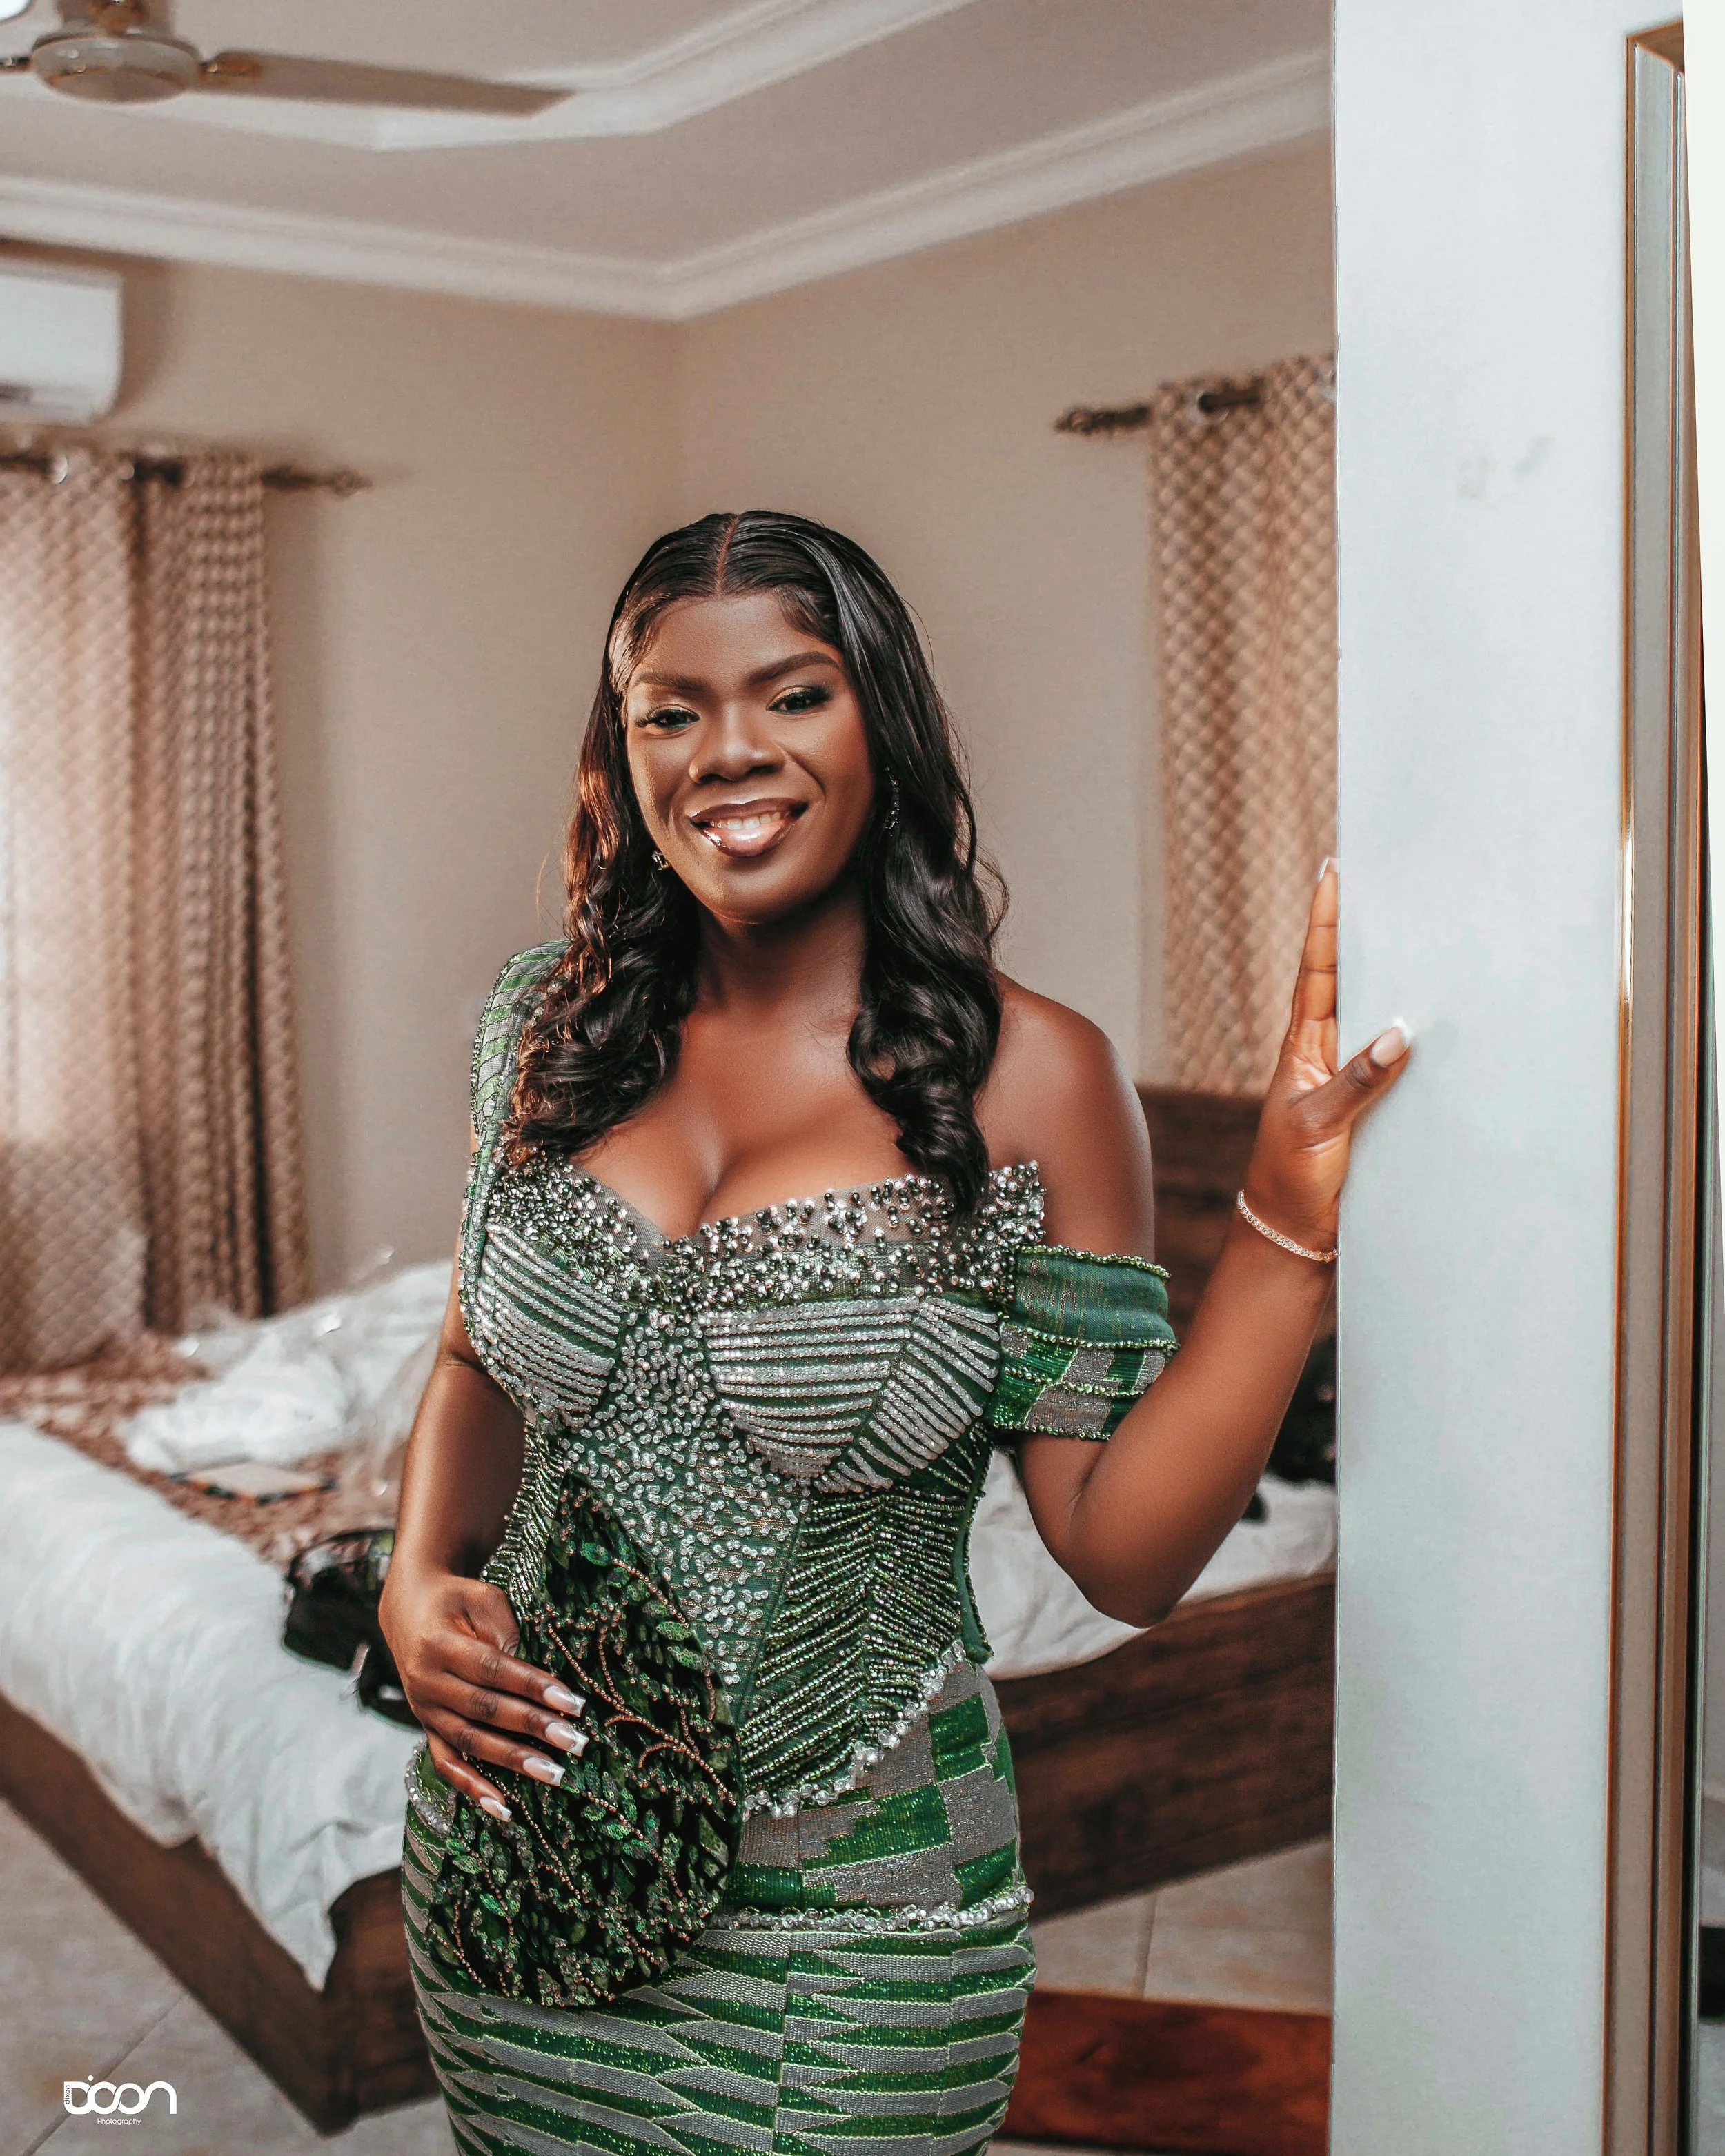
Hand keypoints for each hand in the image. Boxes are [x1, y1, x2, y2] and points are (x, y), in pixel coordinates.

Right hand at [379, 1565, 587, 1822]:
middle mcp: (426, 1682)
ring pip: (469, 1742)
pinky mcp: (426, 1726)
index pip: (492, 1669)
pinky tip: (502, 1807)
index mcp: (438, 1644)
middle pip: (485, 1709)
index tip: (573, 1701)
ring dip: (512, 1761)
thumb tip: (529, 1671)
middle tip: (574, 1741)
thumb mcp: (481, 1598)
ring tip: (554, 1773)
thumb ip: (502, 1629)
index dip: (532, 1686)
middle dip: (533, 1727)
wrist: (409, 1609)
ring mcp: (424, 1709)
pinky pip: (446, 1762)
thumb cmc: (457, 1600)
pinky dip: (471, 1787)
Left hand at [1241, 861, 1409, 1251]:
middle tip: (1393, 883)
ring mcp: (1353, 1080)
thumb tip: (1401, 1033)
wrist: (1294, 1235)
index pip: (1317, 971)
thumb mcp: (1318, 1128)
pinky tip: (1450, 1018)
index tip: (1334, 873)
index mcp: (1304, 1048)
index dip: (1325, 923)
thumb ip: (1358, 1084)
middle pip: (1353, 982)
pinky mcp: (1377, 1108)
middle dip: (1370, 934)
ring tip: (1430, 933)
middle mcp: (1329, 1054)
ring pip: (1382, 1017)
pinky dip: (1423, 1037)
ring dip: (1402, 980)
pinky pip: (1403, 1062)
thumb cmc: (1290, 1179)